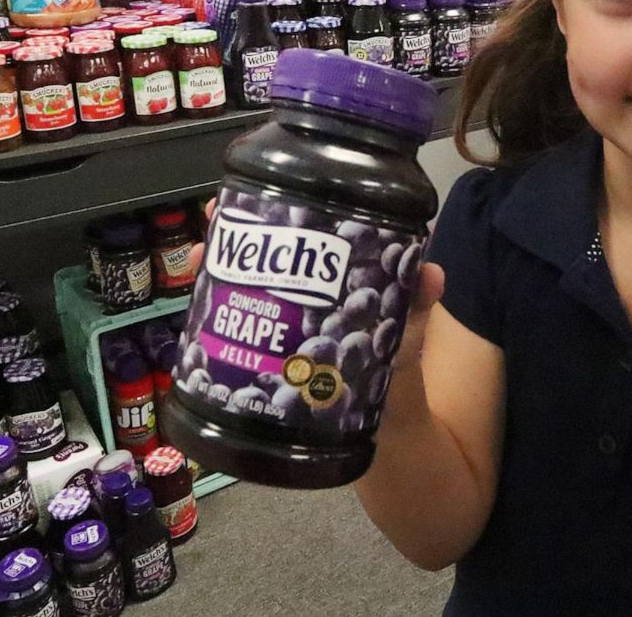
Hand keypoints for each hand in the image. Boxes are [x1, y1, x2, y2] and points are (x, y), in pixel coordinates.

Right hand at [186, 198, 447, 423]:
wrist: (385, 434)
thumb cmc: (394, 370)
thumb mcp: (405, 331)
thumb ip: (417, 303)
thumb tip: (433, 273)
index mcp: (330, 284)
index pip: (296, 238)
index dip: (272, 215)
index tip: (251, 198)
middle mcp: (297, 301)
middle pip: (256, 260)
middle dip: (232, 240)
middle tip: (214, 227)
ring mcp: (277, 334)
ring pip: (239, 294)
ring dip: (217, 275)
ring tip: (202, 260)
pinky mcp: (265, 371)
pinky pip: (235, 343)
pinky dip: (213, 329)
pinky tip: (198, 321)